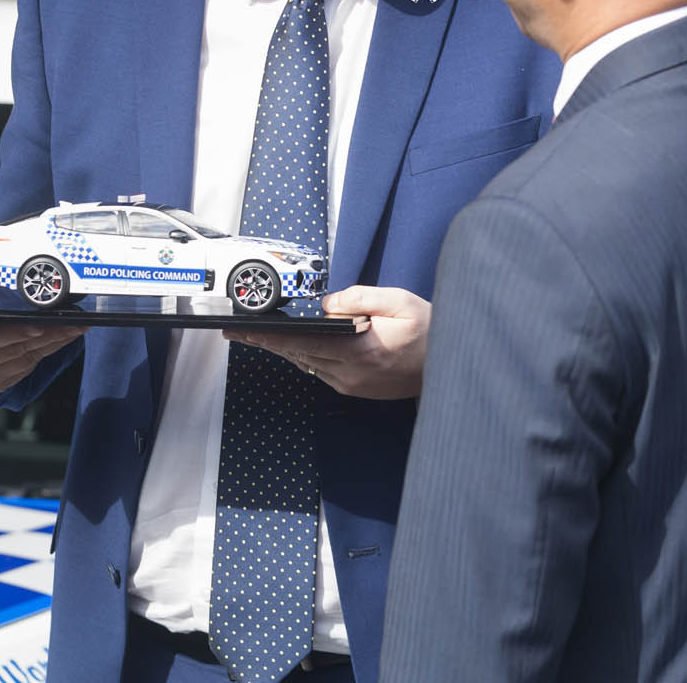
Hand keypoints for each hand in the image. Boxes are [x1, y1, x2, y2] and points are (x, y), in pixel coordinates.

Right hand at [0, 258, 85, 393]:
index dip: (16, 332)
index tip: (40, 322)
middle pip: (15, 348)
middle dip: (46, 333)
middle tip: (73, 318)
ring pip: (26, 358)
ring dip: (53, 342)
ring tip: (75, 324)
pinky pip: (28, 366)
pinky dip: (47, 351)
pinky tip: (62, 336)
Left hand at [227, 285, 430, 399]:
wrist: (448, 365)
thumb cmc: (428, 331)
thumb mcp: (400, 302)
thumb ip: (360, 298)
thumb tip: (328, 303)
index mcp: (360, 351)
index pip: (305, 343)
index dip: (272, 338)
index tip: (247, 332)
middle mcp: (351, 373)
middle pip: (298, 355)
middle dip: (266, 343)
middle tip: (237, 333)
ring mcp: (351, 384)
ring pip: (306, 365)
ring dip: (282, 351)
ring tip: (256, 338)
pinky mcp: (355, 388)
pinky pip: (319, 371)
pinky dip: (302, 357)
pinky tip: (290, 347)